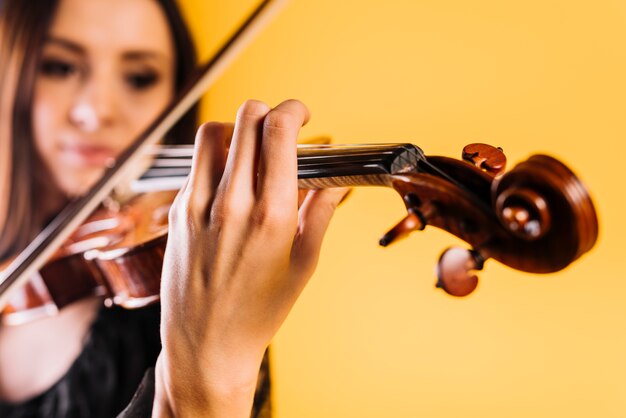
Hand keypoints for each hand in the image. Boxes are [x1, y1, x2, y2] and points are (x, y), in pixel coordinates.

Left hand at [153, 100, 348, 416]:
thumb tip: (337, 179)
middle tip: (281, 130)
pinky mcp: (176, 212)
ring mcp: (196, 206)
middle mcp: (230, 204)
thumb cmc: (260, 312)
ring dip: (237, 130)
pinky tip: (230, 182)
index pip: (278, 131)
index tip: (302, 114)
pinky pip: (196, 165)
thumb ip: (320, 213)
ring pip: (213, 133)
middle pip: (245, 119)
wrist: (206, 346)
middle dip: (269, 113)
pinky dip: (216, 159)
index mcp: (270, 216)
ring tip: (252, 151)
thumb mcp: (303, 265)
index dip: (294, 109)